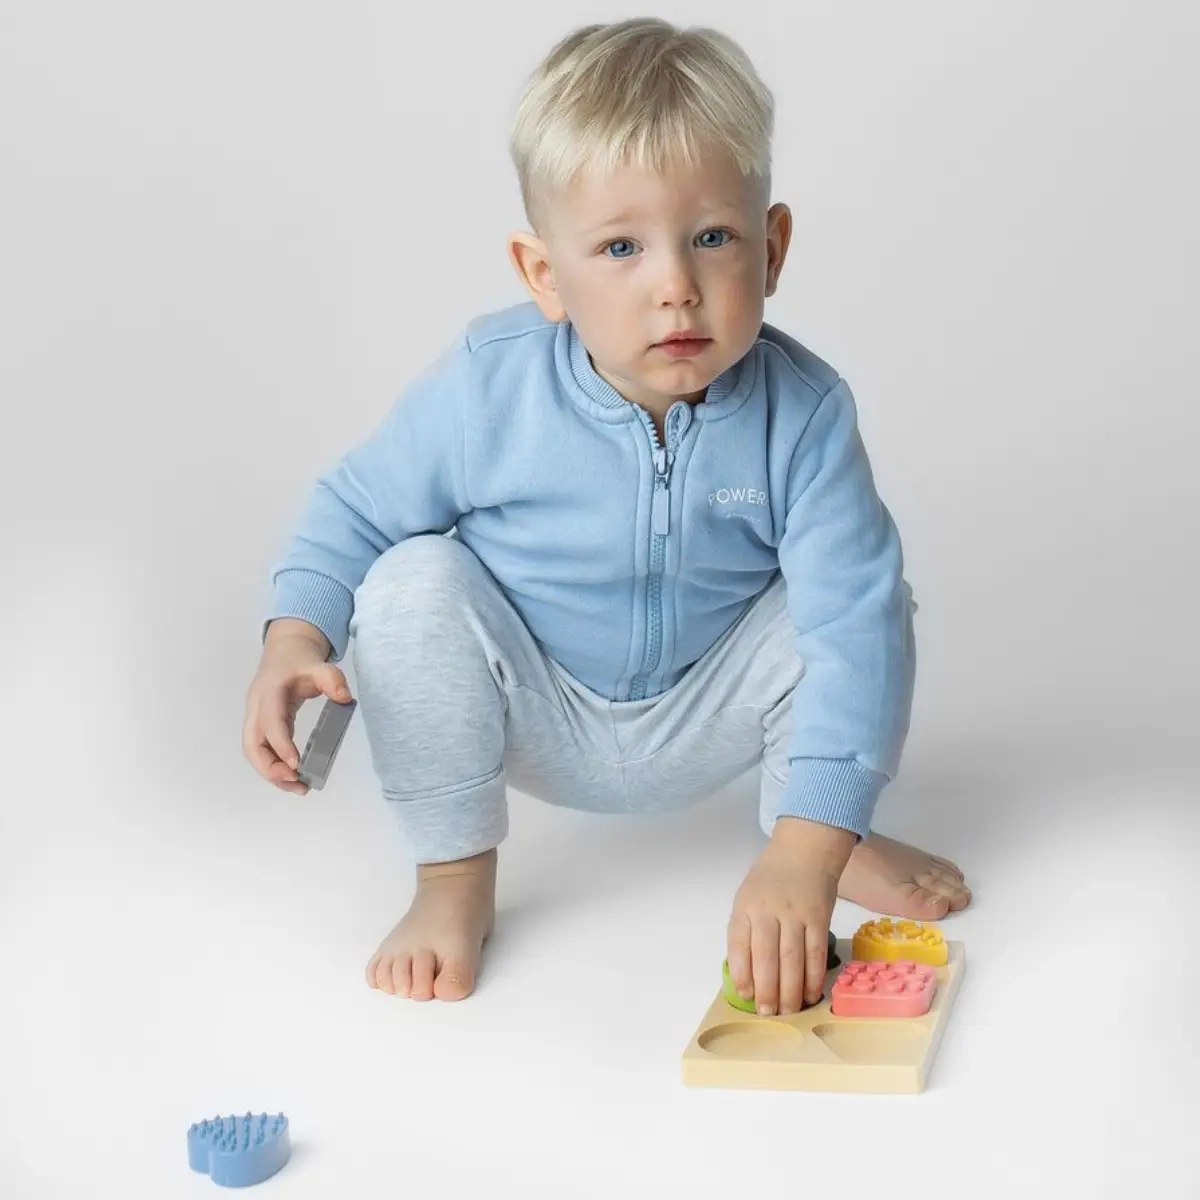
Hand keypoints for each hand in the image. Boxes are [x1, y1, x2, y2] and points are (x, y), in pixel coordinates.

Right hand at [242, 622, 351, 794]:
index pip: (270, 722)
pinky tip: (294, 778)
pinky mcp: (261, 726)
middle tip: (296, 781)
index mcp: (269, 692)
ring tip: (299, 788)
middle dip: (270, 767)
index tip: (296, 766)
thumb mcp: (320, 665)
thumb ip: (332, 679)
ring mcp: (256, 718)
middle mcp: (256, 708)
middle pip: (252, 744)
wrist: (284, 652)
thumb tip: (344, 697)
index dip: (280, 744)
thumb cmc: (300, 661)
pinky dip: (274, 766)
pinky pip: (262, 750)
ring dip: (271, 773)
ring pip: (254, 752)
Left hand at [725, 818, 854, 1014]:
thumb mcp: (747, 896)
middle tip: (768, 1013)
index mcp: (745, 906)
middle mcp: (768, 910)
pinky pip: (815, 952)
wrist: (804, 850)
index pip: (739, 944)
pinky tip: (810, 993)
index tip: (746, 995)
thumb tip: (747, 974)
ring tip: (788, 1011)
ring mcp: (795, 913)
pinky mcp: (819, 917)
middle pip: (766, 956)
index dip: (742, 973)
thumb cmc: (771, 879)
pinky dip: (813, 977)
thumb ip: (745, 930)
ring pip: (792, 959)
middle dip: (767, 990)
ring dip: (790, 990)